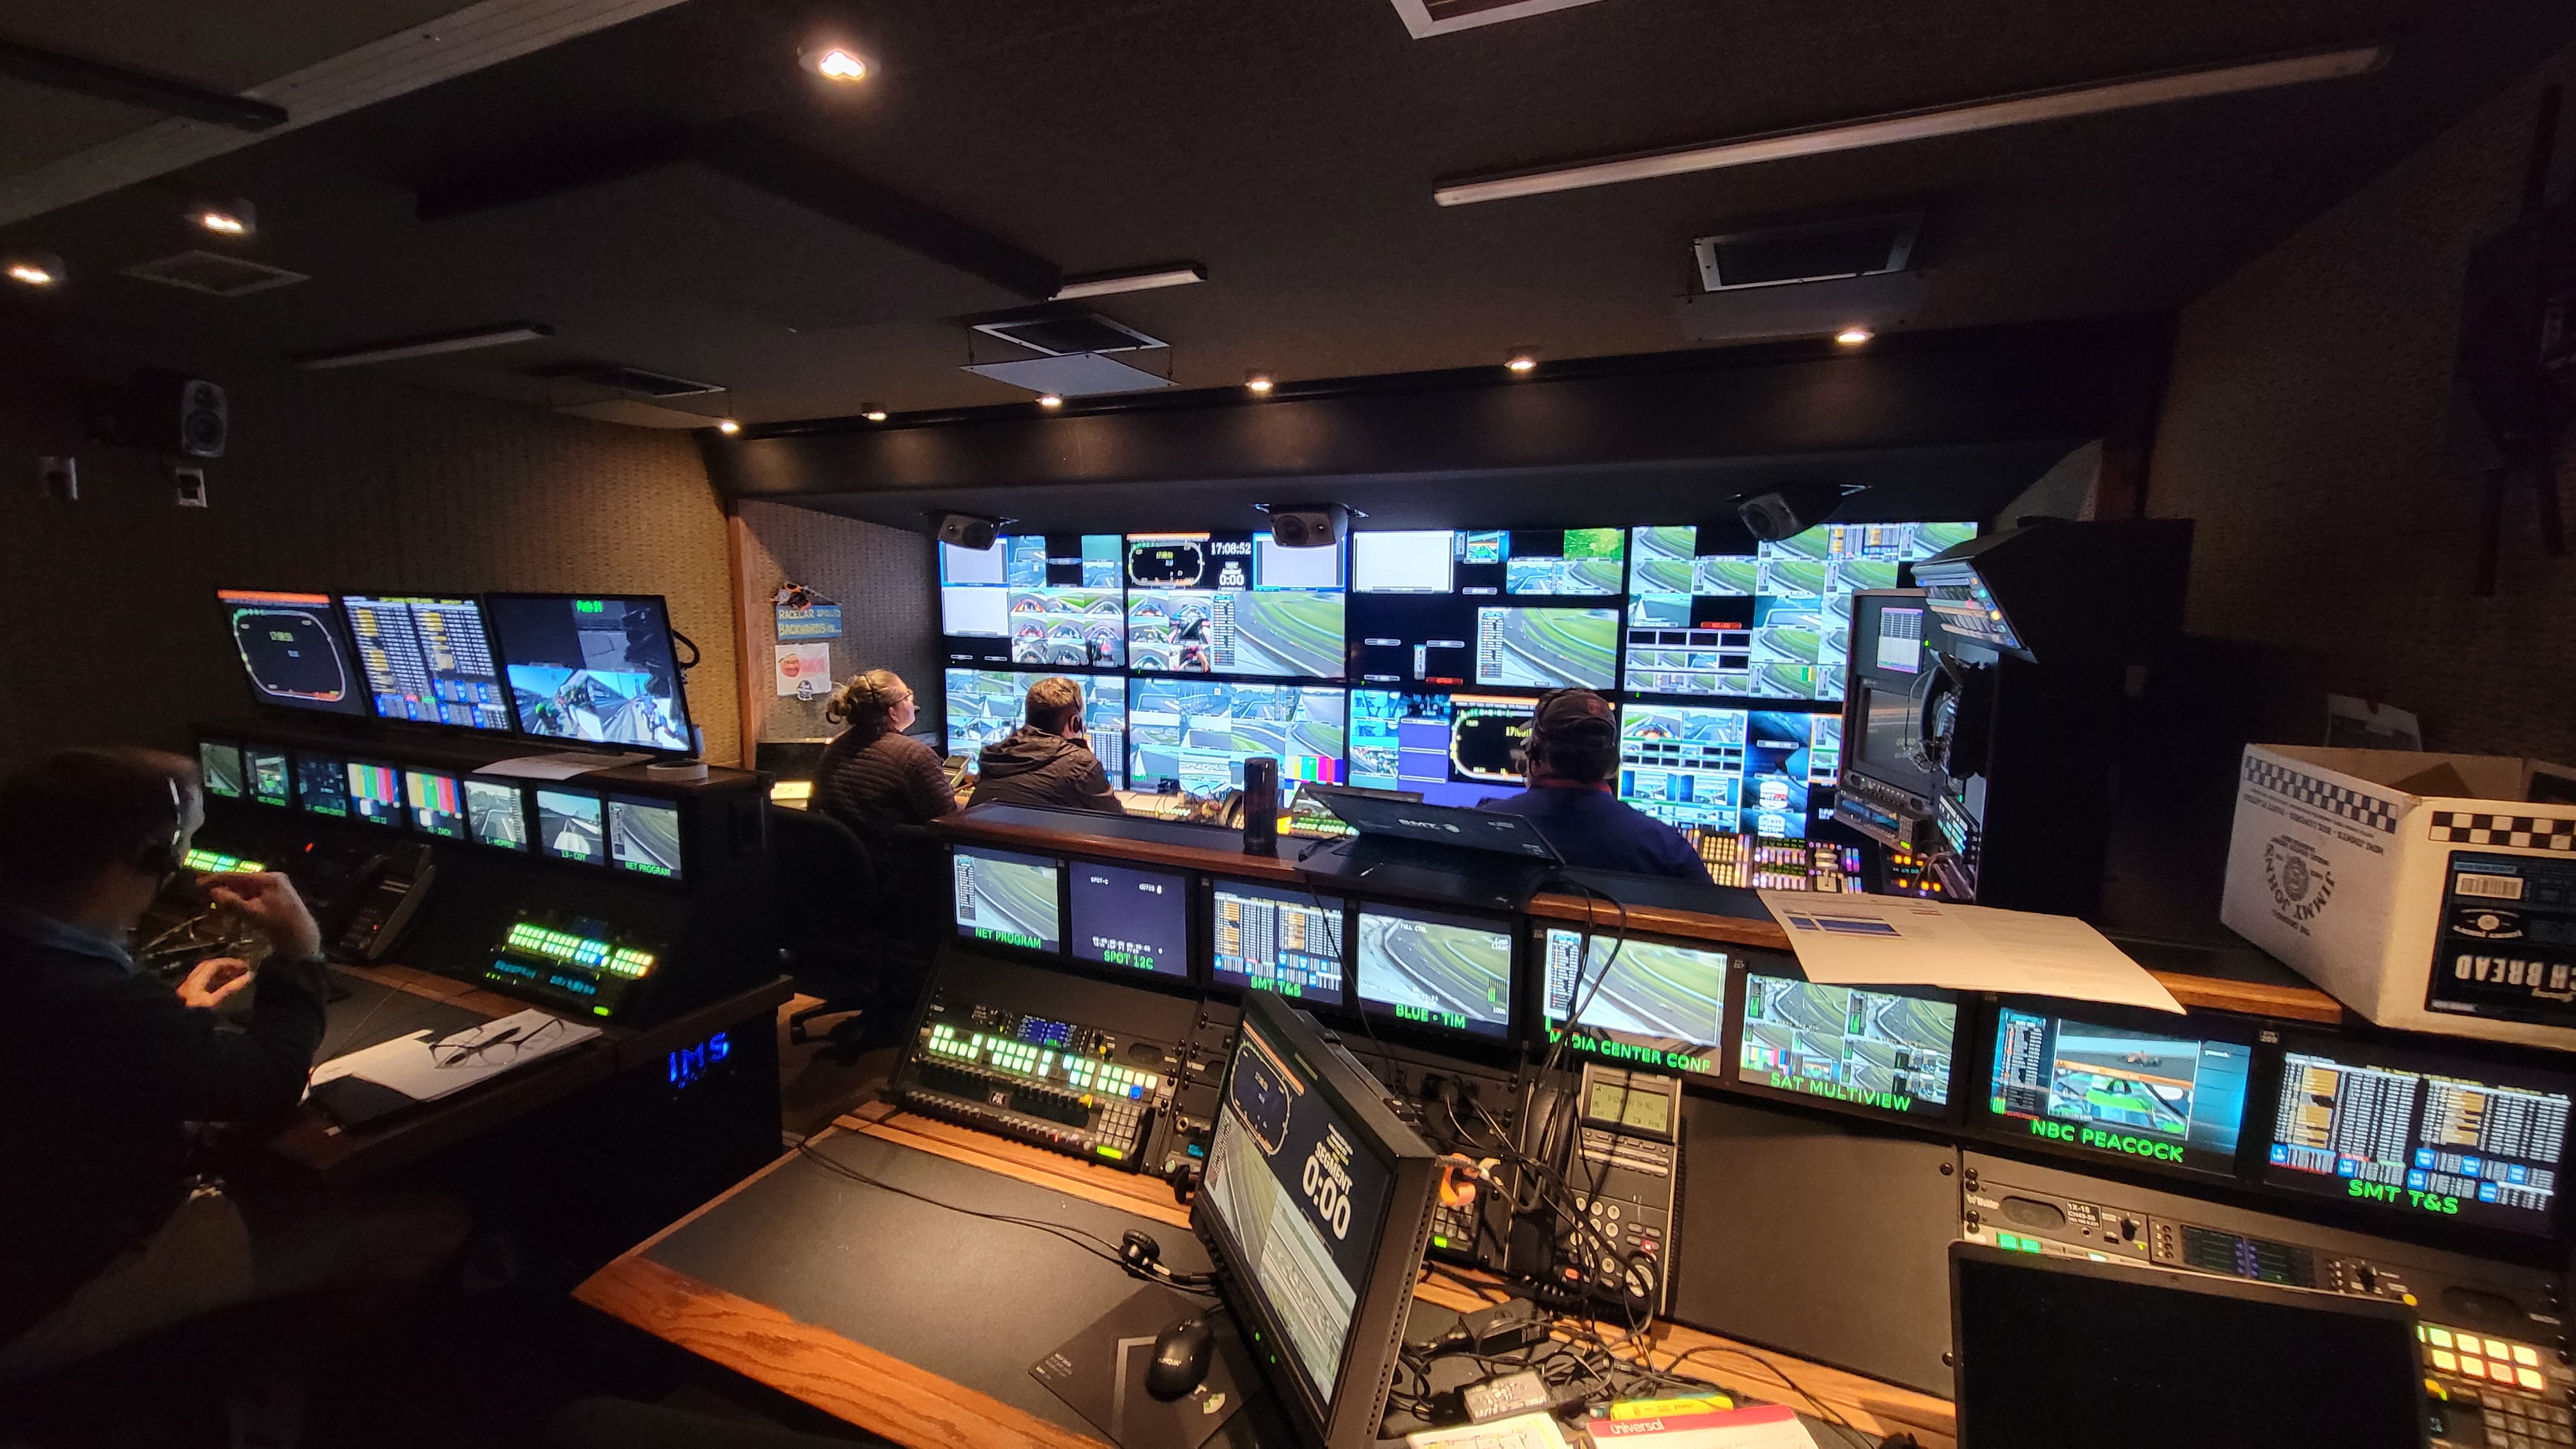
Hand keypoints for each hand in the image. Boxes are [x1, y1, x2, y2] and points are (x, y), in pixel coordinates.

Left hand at [176, 957, 254, 1009]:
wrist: (177, 1028)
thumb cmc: (195, 1014)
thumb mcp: (215, 1002)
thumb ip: (230, 988)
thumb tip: (249, 976)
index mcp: (196, 981)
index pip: (214, 965)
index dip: (231, 963)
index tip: (244, 966)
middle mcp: (191, 981)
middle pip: (209, 966)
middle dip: (227, 965)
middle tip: (241, 968)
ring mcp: (189, 988)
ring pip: (206, 974)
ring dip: (222, 972)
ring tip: (237, 975)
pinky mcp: (189, 995)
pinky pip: (204, 982)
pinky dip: (217, 980)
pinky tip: (225, 984)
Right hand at [205, 872, 323, 961]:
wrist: (303, 938)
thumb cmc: (279, 925)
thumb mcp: (252, 914)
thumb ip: (232, 902)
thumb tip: (213, 892)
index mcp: (269, 879)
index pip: (237, 876)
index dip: (216, 880)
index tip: (198, 883)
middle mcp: (273, 879)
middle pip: (241, 883)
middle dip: (224, 891)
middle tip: (206, 897)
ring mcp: (276, 889)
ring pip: (246, 892)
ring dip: (233, 901)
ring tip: (220, 909)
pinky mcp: (276, 899)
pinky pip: (254, 899)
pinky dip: (243, 906)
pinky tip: (235, 916)